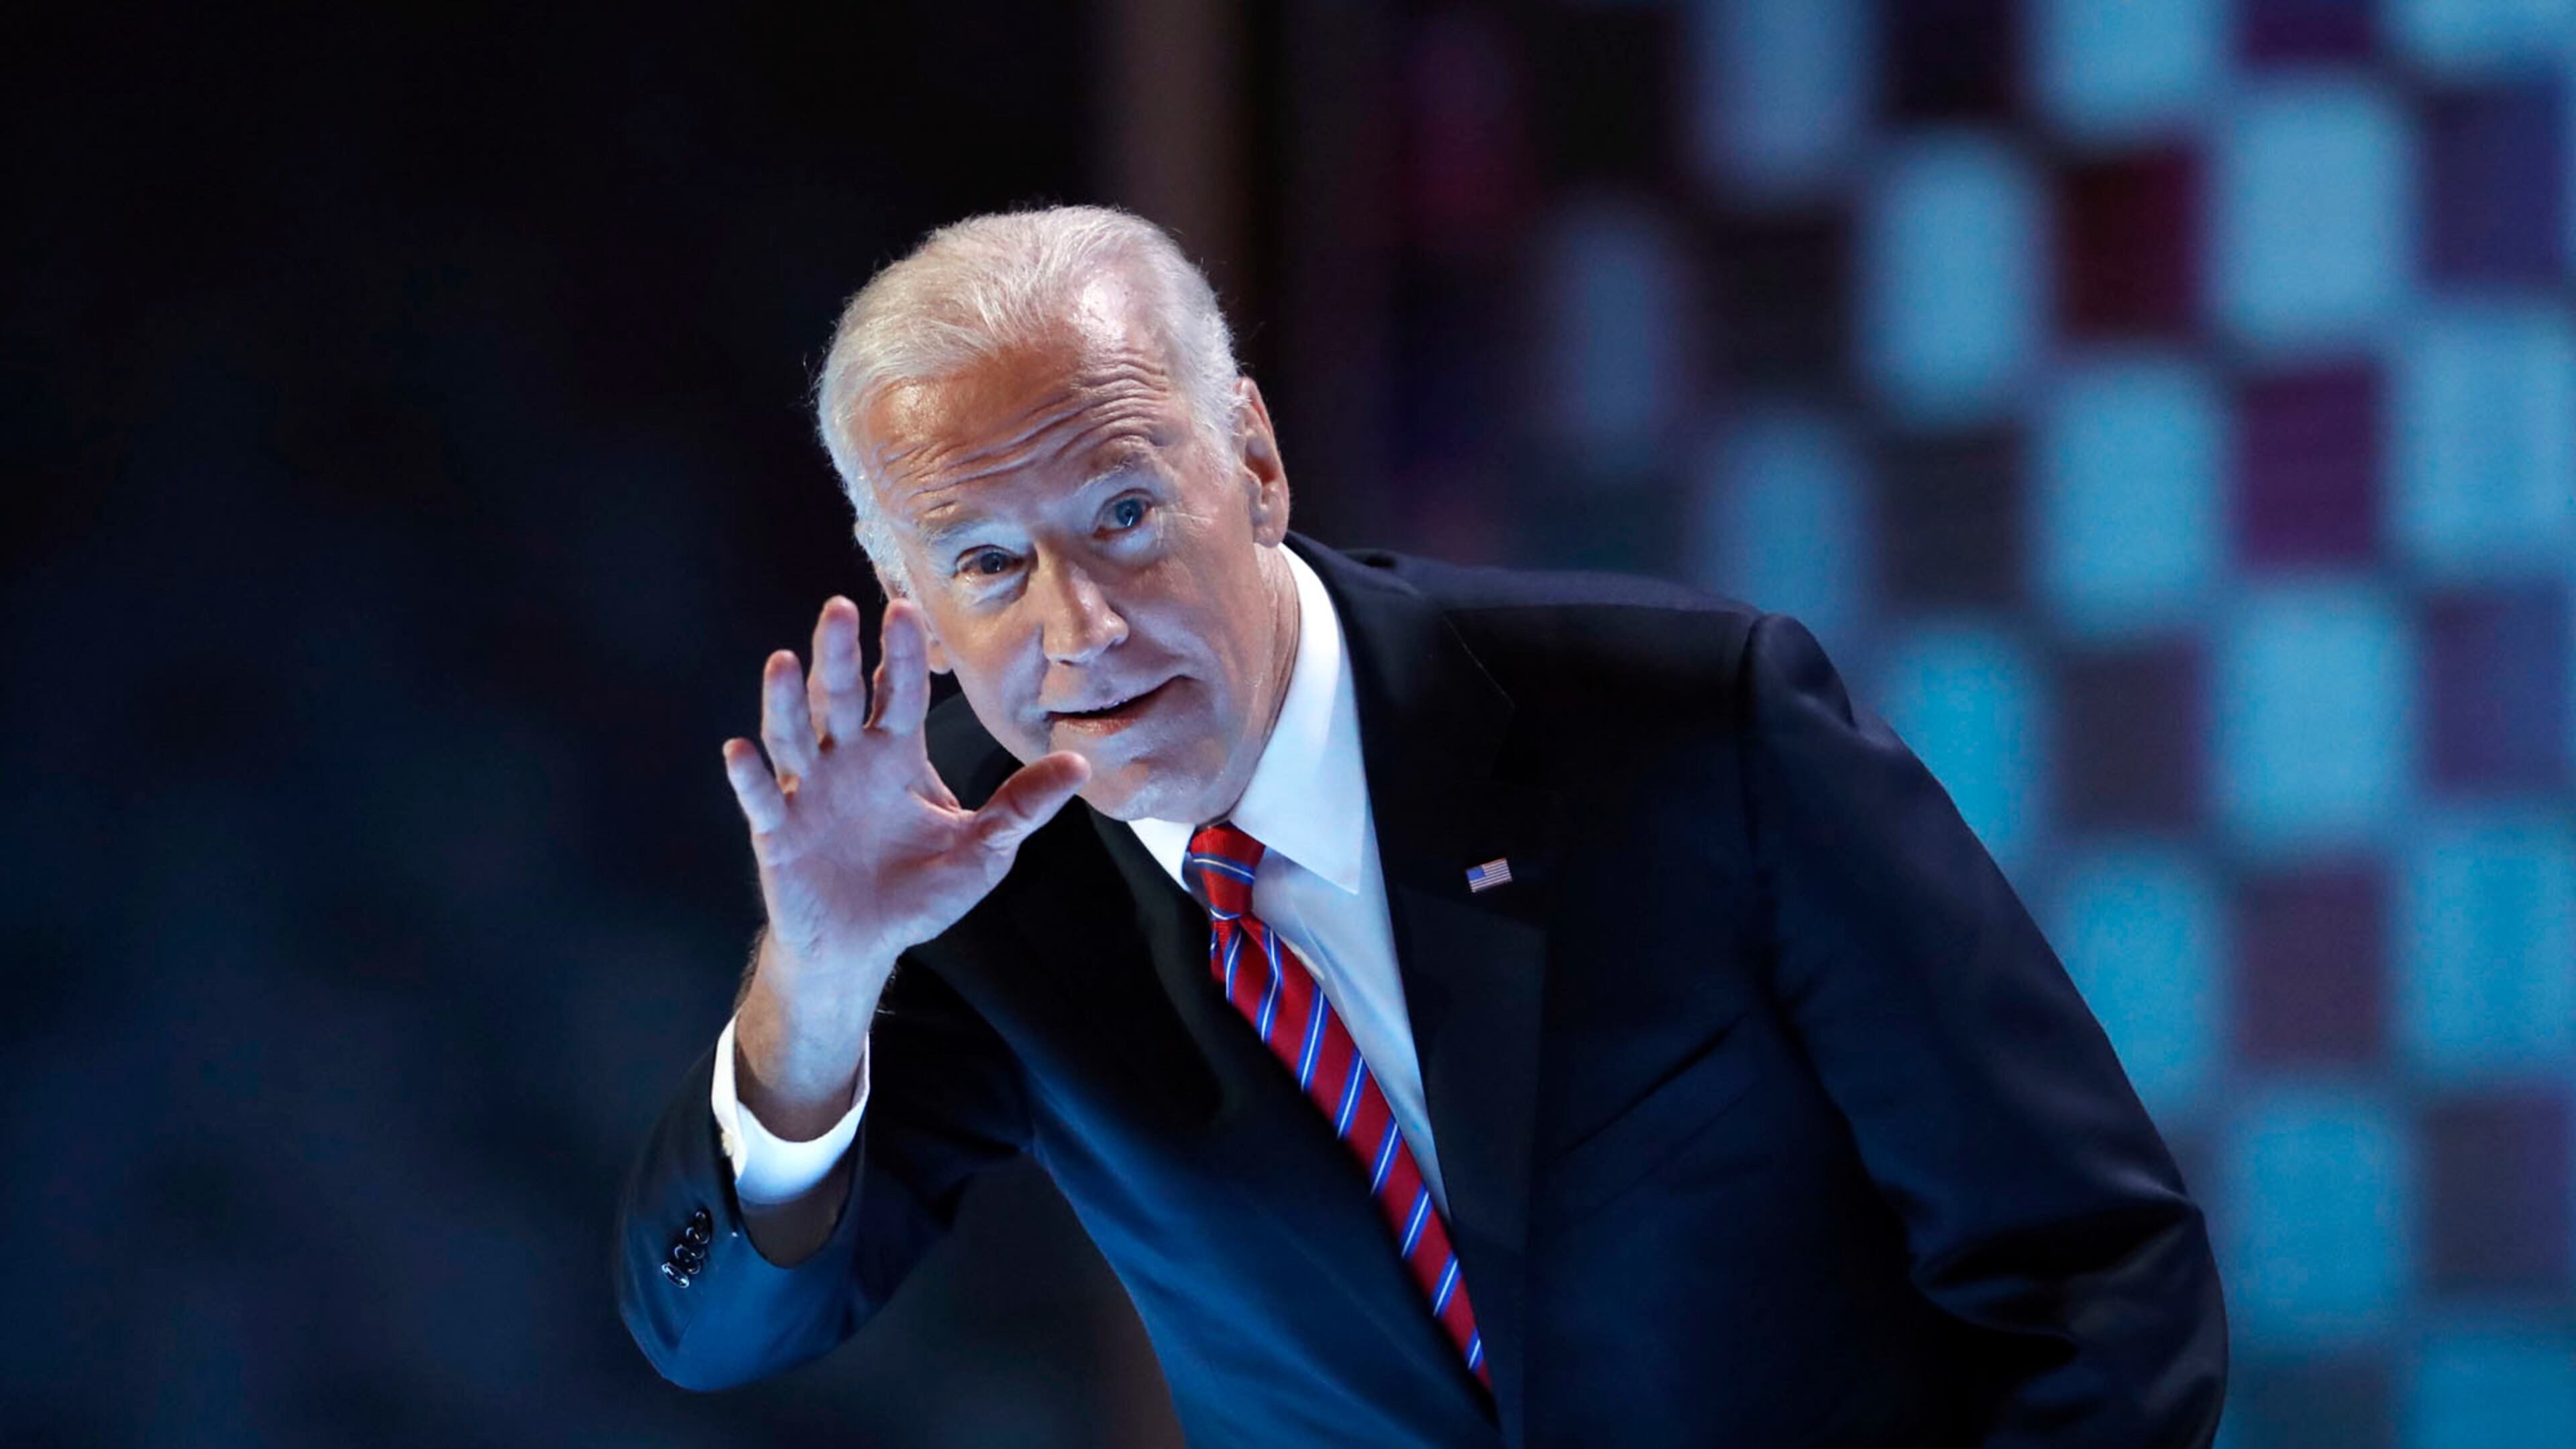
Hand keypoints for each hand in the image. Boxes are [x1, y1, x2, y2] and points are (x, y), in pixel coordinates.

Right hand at [721, 595, 1087, 1128]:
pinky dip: (750, 778)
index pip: (899, 693)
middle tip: (840, 609)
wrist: (866, 944)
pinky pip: (763, 799)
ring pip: (794, 736)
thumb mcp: (983, 847)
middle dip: (838, 655)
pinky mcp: (779, 832)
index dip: (900, 654)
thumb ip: (1023, 805)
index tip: (905, 609)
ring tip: (784, 661)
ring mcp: (810, 792)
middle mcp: (848, 761)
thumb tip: (1081, 765)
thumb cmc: (921, 890)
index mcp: (896, 754)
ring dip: (786, 700)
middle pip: (840, 698)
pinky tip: (740, 750)